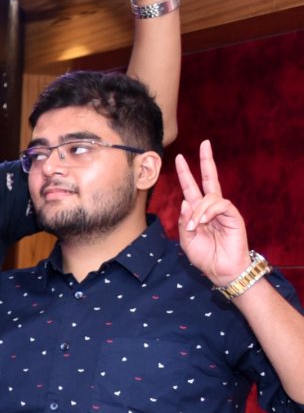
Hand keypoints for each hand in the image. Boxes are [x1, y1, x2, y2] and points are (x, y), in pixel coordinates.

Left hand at [175, 140, 249, 285]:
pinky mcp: (233, 215)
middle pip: (209, 179)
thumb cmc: (204, 256)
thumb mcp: (186, 239)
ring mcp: (223, 210)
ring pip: (210, 197)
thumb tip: (185, 200)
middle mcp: (211, 207)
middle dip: (206, 161)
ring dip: (197, 211)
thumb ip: (183, 220)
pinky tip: (202, 223)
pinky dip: (207, 213)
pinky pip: (219, 205)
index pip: (192, 188)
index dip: (186, 174)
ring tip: (193, 227)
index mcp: (198, 211)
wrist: (220, 269)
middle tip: (205, 143)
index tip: (179, 158)